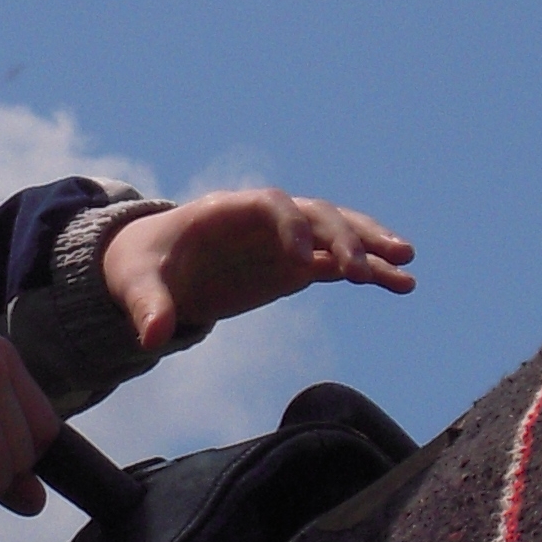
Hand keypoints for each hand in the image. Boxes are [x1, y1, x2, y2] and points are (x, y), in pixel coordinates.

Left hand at [103, 190, 415, 353]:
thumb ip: (148, 307)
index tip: (302, 260)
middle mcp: (264, 220)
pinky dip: (370, 272)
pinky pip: (338, 264)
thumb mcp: (134, 285)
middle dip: (341, 237)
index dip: (290, 226)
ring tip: (407, 267)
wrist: (150, 268)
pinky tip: (402, 284)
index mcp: (225, 212)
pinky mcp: (294, 265)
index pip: (270, 204)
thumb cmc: (140, 267)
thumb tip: (151, 336)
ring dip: (370, 246)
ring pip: (335, 234)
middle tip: (364, 271)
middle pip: (313, 214)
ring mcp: (283, 240)